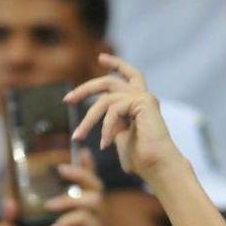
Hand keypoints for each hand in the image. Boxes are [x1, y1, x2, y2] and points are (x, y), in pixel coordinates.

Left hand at [13, 157, 106, 225]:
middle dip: (80, 173)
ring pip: (94, 200)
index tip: (80, 150)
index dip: (86, 163)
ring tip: (50, 206)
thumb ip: (15, 216)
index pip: (85, 178)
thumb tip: (8, 202)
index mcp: (75, 202)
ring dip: (70, 199)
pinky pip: (86, 222)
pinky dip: (68, 222)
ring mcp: (94, 223)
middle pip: (95, 183)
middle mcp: (89, 210)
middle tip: (60, 170)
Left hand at [66, 55, 181, 180]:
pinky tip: (105, 144)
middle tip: (67, 99)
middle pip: (110, 82)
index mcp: (138, 103)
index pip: (128, 76)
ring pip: (106, 100)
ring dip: (88, 119)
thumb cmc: (140, 160)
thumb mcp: (119, 138)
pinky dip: (106, 127)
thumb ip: (112, 125)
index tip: (101, 58)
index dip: (115, 64)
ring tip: (78, 137)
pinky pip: (114, 109)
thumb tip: (101, 123)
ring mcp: (144, 98)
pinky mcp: (144, 102)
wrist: (157, 167)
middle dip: (86, 89)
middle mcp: (143, 97)